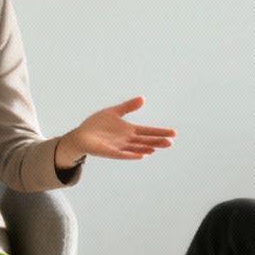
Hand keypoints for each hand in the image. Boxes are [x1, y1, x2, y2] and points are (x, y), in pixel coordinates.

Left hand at [56, 96, 176, 169]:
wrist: (81, 135)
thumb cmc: (97, 125)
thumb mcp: (113, 112)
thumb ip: (128, 107)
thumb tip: (143, 98)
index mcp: (129, 130)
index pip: (148, 131)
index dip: (160, 132)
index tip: (174, 133)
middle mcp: (127, 139)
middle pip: (145, 141)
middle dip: (158, 141)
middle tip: (171, 142)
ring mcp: (119, 146)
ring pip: (137, 148)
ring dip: (147, 148)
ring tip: (158, 148)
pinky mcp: (110, 152)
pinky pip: (123, 154)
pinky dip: (132, 154)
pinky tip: (141, 155)